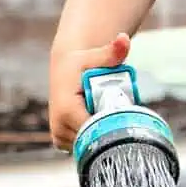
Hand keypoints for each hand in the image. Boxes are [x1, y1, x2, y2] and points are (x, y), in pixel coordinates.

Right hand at [48, 32, 130, 149]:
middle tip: (120, 115)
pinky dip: (93, 139)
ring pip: (90, 146)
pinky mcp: (61, 141)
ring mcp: (59, 136)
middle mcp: (59, 126)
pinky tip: (99, 126)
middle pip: (95, 140)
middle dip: (110, 131)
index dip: (113, 127)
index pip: (96, 131)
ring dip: (101, 136)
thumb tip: (124, 39)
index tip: (126, 119)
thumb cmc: (81, 62)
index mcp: (67, 110)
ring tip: (107, 117)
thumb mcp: (95, 55)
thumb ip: (112, 51)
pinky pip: (84, 147)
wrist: (64, 69)